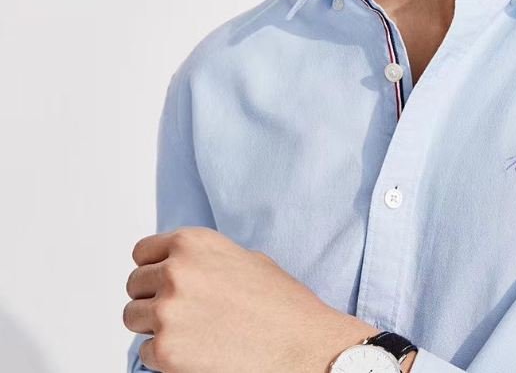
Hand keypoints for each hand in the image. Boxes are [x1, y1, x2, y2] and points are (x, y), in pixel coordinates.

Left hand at [123, 226, 373, 371]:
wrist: (301, 344)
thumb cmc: (282, 304)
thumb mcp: (245, 259)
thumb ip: (205, 259)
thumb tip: (183, 268)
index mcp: (193, 243)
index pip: (143, 252)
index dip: (154, 267)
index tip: (162, 280)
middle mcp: (175, 272)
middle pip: (134, 285)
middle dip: (152, 297)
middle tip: (180, 310)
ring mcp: (167, 312)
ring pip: (132, 317)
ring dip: (153, 325)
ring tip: (188, 331)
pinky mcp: (166, 350)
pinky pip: (145, 352)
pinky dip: (164, 355)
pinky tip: (196, 350)